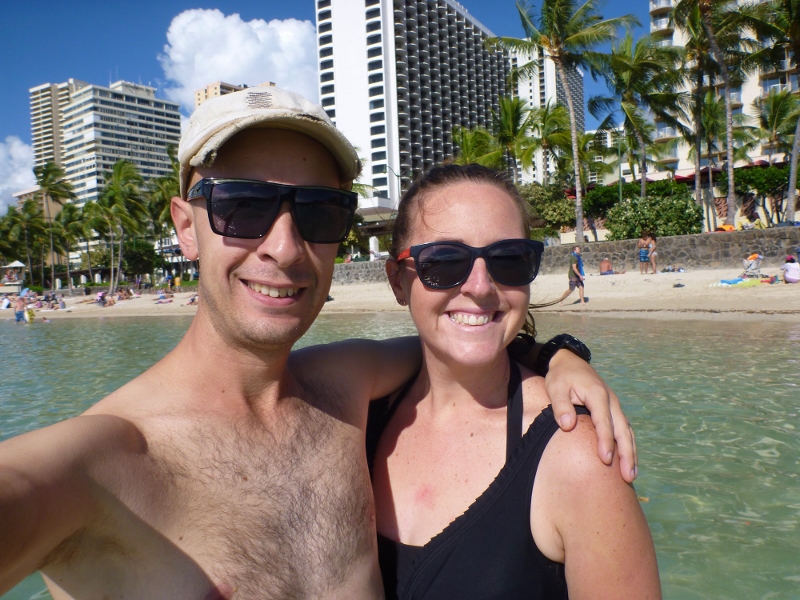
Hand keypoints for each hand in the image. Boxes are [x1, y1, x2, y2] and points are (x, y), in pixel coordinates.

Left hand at [544, 349, 637, 482]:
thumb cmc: (561, 376)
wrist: (570, 362)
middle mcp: (611, 401)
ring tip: (631, 475)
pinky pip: (624, 429)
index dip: (606, 441)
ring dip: (631, 452)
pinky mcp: (613, 409)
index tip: (606, 460)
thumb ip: (561, 406)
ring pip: (627, 431)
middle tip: (627, 476)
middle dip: (626, 453)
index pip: (604, 422)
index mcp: (598, 395)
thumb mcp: (555, 387)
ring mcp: (614, 405)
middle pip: (622, 429)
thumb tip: (569, 425)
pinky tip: (628, 461)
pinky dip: (628, 445)